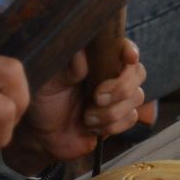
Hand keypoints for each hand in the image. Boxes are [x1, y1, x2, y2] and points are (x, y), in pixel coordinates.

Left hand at [4, 38, 156, 173]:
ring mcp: (118, 97)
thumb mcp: (49, 80)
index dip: (130, 50)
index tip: (129, 57)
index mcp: (96, 58)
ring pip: (136, 97)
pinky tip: (92, 127)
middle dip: (120, 88)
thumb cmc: (44, 98)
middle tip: (96, 97)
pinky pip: (131, 118)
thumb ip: (66, 69)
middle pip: (137, 73)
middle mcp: (111, 74)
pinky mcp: (119, 119)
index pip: (122, 47)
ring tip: (87, 117)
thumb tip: (82, 56)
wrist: (42, 132)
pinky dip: (112, 125)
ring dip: (112, 111)